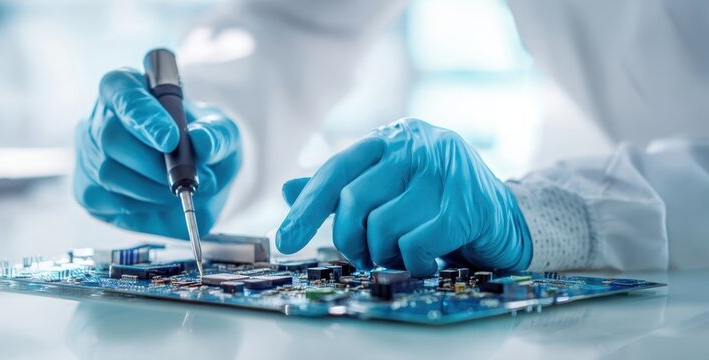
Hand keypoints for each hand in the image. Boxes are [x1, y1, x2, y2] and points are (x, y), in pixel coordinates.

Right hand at [74, 68, 240, 238]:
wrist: (198, 183)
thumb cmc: (204, 145)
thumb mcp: (224, 133)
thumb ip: (218, 134)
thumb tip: (201, 141)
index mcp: (130, 87)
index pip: (121, 89)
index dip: (142, 114)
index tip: (170, 139)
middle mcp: (102, 117)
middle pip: (111, 136)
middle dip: (153, 163)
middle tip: (187, 178)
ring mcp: (90, 153)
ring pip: (108, 172)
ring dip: (151, 189)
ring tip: (178, 190)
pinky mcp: (87, 188)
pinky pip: (105, 200)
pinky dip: (140, 206)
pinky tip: (157, 201)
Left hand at [275, 118, 530, 275]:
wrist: (506, 219)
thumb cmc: (438, 205)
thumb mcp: (389, 190)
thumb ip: (341, 188)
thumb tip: (287, 190)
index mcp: (393, 138)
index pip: (336, 170)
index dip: (306, 208)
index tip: (284, 240)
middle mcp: (418, 145)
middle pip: (353, 199)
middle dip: (349, 239)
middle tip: (364, 256)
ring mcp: (446, 172)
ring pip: (383, 226)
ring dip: (385, 254)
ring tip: (402, 253)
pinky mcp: (468, 205)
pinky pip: (416, 244)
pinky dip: (415, 262)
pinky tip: (429, 259)